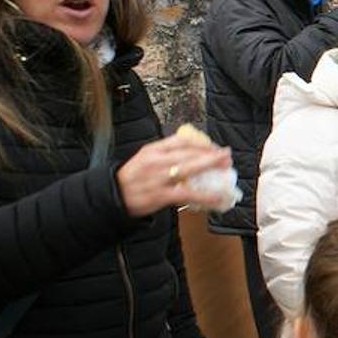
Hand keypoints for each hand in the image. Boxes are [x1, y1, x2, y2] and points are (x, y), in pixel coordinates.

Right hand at [116, 135, 233, 217]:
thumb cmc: (132, 178)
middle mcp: (156, 161)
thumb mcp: (144, 158)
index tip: (213, 146)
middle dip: (210, 153)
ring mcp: (159, 178)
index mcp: (152, 149)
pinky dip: (205, 196)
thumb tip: (191, 153)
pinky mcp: (161, 195)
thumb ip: (165, 154)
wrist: (112, 196)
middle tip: (226, 154)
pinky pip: (188, 194)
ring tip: (226, 167)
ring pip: (190, 168)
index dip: (200, 142)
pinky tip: (218, 197)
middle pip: (189, 152)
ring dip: (210, 166)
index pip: (181, 140)